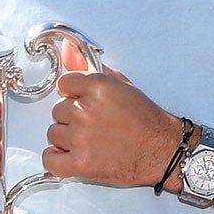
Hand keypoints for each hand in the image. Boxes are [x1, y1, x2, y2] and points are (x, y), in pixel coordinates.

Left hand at [43, 67, 179, 187]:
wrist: (163, 151)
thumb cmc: (147, 121)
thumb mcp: (122, 85)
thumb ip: (92, 67)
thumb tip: (67, 50)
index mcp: (98, 87)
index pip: (64, 84)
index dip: (74, 94)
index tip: (83, 101)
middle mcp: (87, 110)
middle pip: (58, 110)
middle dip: (72, 116)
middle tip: (93, 123)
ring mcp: (81, 138)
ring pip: (53, 133)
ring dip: (67, 138)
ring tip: (90, 140)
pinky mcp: (81, 163)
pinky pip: (51, 159)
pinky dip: (57, 160)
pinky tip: (71, 156)